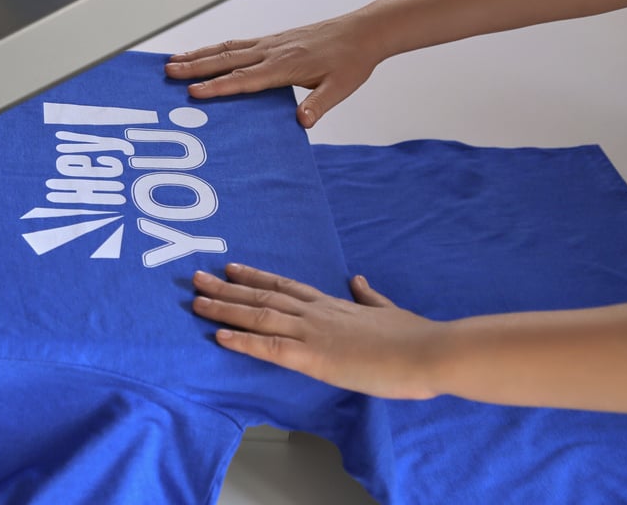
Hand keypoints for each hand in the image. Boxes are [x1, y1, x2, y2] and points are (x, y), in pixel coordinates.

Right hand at [164, 11, 386, 127]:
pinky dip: (215, 47)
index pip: (244, 78)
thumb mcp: (340, 88)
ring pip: (226, 48)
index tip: (193, 92)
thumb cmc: (352, 61)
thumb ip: (318, 104)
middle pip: (226, 59)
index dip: (217, 86)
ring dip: (198, 54)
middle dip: (194, 66)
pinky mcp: (272, 40)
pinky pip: (237, 43)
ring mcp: (270, 43)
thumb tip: (302, 122)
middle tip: (167, 72)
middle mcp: (272, 51)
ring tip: (173, 60)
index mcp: (285, 66)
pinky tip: (204, 52)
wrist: (364, 32)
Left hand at [192, 264, 445, 399]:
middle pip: (262, 297)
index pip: (284, 287)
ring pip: (259, 317)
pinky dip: (243, 342)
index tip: (231, 268)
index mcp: (332, 304)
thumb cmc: (415, 336)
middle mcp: (316, 313)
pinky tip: (220, 338)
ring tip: (196, 302)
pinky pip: (271, 348)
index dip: (255, 278)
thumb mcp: (388, 310)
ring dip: (225, 309)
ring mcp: (314, 333)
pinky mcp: (316, 358)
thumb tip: (359, 281)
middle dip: (226, 288)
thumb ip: (369, 297)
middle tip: (196, 278)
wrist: (430, 351)